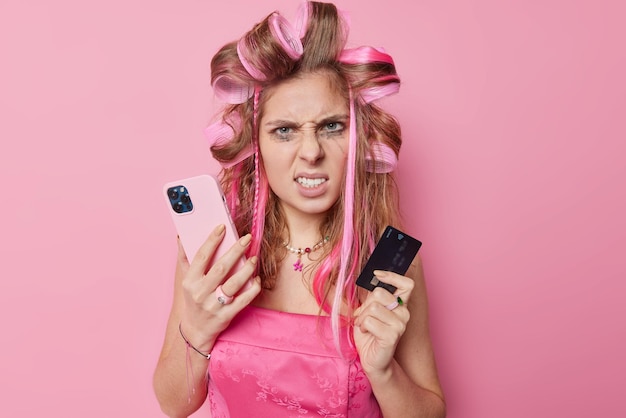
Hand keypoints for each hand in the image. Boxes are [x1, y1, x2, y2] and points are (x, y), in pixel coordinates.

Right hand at [178, 224, 261, 350]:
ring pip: (234, 284)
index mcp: (190, 281)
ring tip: (254, 258)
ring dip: (246, 269)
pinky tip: (257, 279)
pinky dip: (252, 288)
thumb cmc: (192, 299)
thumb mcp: (185, 280)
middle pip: (221, 268)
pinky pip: (243, 300)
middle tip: (247, 238)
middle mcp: (200, 293)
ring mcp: (214, 305)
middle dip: (235, 251)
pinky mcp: (226, 315)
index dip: (212, 240)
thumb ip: (184, 258)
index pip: (201, 256)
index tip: (222, 227)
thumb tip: (182, 236)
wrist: (195, 330)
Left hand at [353, 270, 413, 377]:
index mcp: (400, 305)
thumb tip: (371, 281)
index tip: (377, 274)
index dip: (392, 276)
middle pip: (380, 293)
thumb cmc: (370, 334)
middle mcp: (403, 313)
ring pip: (373, 307)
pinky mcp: (392, 336)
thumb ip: (373, 298)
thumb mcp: (369, 311)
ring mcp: (400, 324)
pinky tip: (366, 333)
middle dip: (365, 304)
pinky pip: (369, 321)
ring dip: (362, 317)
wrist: (372, 360)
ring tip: (364, 326)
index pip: (407, 284)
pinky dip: (362, 326)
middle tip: (363, 316)